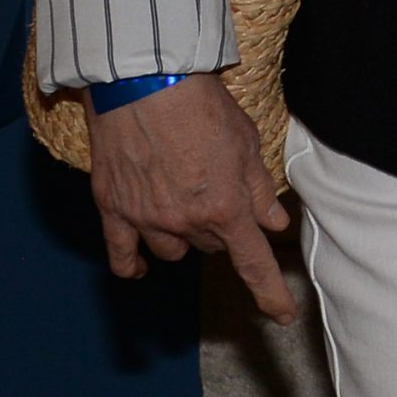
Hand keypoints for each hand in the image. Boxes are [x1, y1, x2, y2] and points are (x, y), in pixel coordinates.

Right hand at [85, 73, 295, 324]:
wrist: (145, 82)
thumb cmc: (202, 105)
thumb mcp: (247, 140)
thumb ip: (260, 189)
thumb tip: (275, 224)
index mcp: (225, 207)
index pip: (252, 262)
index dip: (269, 292)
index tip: (282, 315)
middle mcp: (186, 222)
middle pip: (212, 245)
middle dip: (222, 226)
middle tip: (219, 188)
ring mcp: (146, 220)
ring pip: (173, 250)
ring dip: (184, 234)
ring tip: (184, 196)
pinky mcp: (113, 209)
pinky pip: (122, 255)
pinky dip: (132, 264)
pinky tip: (138, 267)